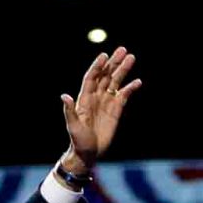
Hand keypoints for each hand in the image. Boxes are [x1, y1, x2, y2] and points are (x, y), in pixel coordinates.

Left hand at [60, 46, 141, 171]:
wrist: (88, 153)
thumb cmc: (78, 140)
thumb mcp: (73, 126)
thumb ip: (69, 111)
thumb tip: (64, 96)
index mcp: (84, 99)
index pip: (92, 78)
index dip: (97, 66)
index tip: (104, 55)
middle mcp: (96, 97)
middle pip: (105, 76)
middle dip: (113, 63)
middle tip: (123, 50)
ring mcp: (106, 103)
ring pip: (115, 82)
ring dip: (123, 70)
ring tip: (131, 58)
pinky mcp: (116, 110)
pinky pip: (124, 95)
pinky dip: (130, 88)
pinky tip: (138, 82)